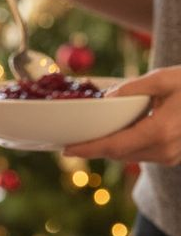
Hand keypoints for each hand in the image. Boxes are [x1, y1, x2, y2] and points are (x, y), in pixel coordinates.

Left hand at [64, 67, 180, 164]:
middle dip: (94, 149)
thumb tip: (106, 98)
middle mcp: (165, 150)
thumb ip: (134, 88)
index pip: (115, 146)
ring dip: (109, 148)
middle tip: (70, 142)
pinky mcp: (174, 157)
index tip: (65, 150)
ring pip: (130, 156)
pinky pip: (142, 154)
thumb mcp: (164, 78)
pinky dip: (126, 146)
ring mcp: (171, 156)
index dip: (88, 149)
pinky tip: (117, 134)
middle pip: (119, 154)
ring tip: (89, 137)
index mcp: (160, 132)